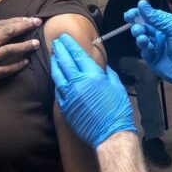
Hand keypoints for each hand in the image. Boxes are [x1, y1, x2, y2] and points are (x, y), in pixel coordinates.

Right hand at [0, 14, 41, 96]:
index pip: (0, 25)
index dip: (16, 20)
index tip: (28, 17)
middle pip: (7, 33)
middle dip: (24, 27)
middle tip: (38, 23)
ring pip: (9, 51)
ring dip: (24, 46)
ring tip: (36, 43)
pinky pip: (3, 71)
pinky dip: (15, 66)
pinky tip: (25, 63)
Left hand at [51, 33, 136, 149]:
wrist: (110, 134)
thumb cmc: (117, 110)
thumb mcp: (116, 85)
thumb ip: (106, 72)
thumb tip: (99, 65)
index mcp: (92, 75)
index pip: (77, 54)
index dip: (70, 44)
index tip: (65, 37)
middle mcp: (78, 82)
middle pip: (65, 61)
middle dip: (60, 49)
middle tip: (56, 42)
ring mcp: (69, 95)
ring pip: (57, 74)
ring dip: (55, 63)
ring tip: (54, 55)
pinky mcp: (65, 106)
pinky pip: (57, 89)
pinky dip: (57, 80)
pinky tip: (57, 76)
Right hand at [124, 0, 171, 97]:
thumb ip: (158, 18)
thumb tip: (141, 4)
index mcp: (167, 25)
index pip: (150, 16)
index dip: (139, 14)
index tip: (129, 13)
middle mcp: (160, 35)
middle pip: (143, 27)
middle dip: (137, 24)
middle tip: (132, 23)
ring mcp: (156, 47)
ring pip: (142, 38)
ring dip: (139, 34)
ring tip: (141, 34)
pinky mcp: (153, 60)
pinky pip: (144, 51)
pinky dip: (143, 46)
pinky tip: (146, 43)